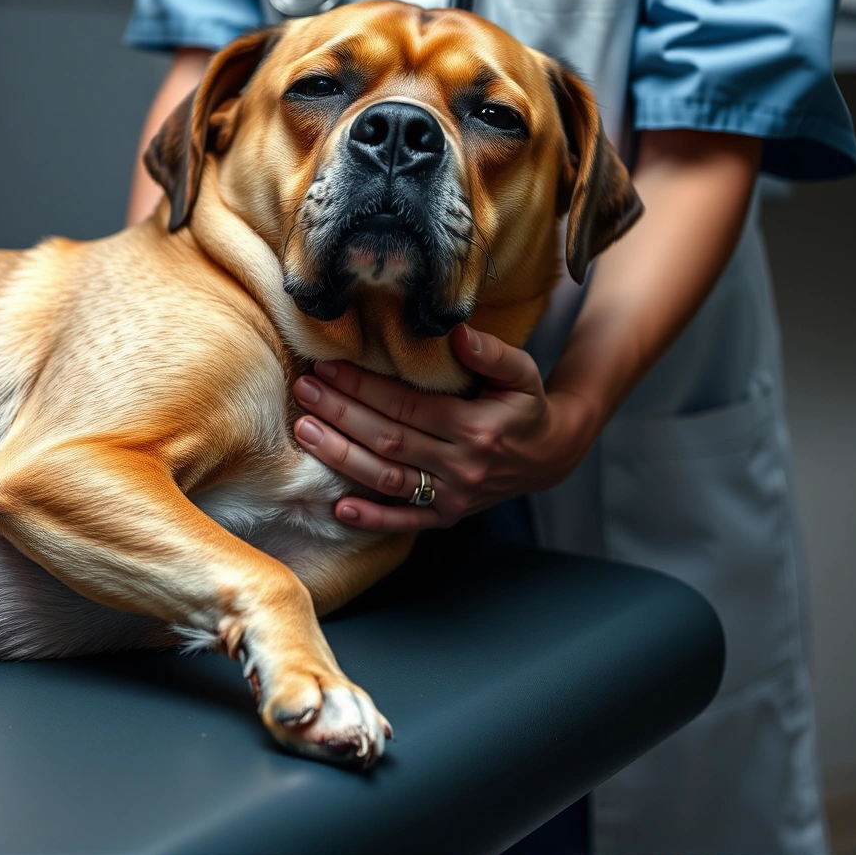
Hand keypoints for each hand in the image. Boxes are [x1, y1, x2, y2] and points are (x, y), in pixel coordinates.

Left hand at [289, 325, 598, 530]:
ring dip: (341, 456)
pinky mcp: (447, 516)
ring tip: (305, 430)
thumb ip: (492, 354)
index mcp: (477, 427)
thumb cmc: (526, 406)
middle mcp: (463, 466)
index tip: (329, 366)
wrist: (550, 456)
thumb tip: (457, 333)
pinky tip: (338, 508)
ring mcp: (454, 496)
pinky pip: (406, 521)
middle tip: (304, 390)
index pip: (408, 405)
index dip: (364, 386)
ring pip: (387, 477)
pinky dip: (373, 518)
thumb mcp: (523, 373)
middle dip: (341, 413)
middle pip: (389, 439)